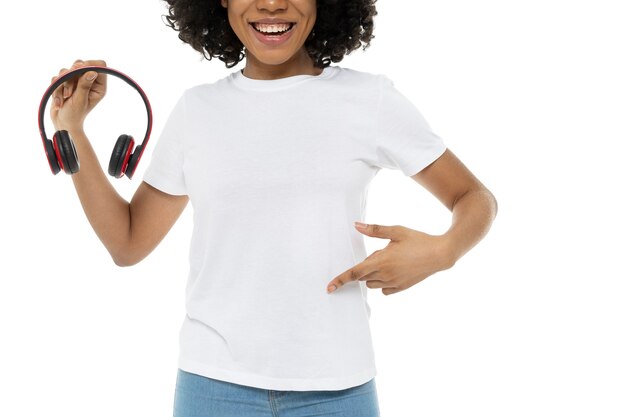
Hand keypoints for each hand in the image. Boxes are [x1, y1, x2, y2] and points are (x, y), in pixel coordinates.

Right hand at [50, 59, 107, 131]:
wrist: (62, 123)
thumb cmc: (75, 114)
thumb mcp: (80, 100)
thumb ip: (84, 85)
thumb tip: (92, 71)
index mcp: (98, 86)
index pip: (100, 65)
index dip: (90, 64)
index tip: (78, 69)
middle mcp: (88, 81)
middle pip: (81, 64)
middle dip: (72, 76)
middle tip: (69, 88)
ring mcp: (76, 81)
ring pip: (67, 70)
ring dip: (63, 84)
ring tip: (65, 98)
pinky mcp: (65, 82)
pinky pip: (57, 77)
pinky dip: (56, 88)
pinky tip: (59, 101)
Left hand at [326, 222, 455, 295]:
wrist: (440, 254)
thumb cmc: (418, 240)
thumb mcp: (396, 231)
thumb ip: (375, 230)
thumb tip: (356, 226)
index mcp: (381, 261)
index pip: (355, 273)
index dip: (340, 279)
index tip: (329, 287)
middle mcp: (385, 275)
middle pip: (363, 277)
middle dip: (364, 268)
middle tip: (381, 253)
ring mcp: (394, 283)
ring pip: (372, 284)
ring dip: (372, 276)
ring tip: (389, 261)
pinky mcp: (401, 288)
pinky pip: (384, 290)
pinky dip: (383, 283)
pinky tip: (393, 271)